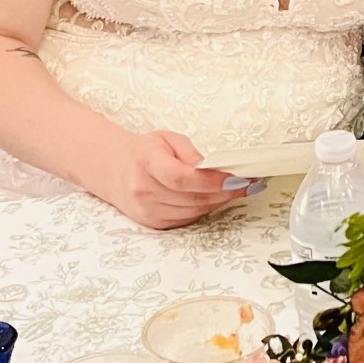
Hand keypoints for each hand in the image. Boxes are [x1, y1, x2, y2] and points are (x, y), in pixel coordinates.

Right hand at [91, 127, 262, 230]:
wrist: (115, 170)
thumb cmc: (144, 151)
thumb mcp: (167, 139)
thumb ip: (190, 152)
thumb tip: (213, 167)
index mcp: (146, 163)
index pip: (183, 178)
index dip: (213, 181)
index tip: (238, 177)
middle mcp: (144, 190)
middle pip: (192, 198)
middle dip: (225, 192)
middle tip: (248, 183)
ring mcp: (147, 210)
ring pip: (193, 211)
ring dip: (219, 202)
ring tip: (237, 189)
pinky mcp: (153, 223)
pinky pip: (186, 219)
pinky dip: (204, 209)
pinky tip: (215, 199)